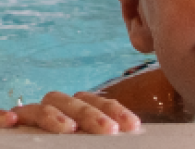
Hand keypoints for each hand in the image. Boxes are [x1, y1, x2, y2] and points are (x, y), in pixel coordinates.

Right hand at [0, 91, 141, 133]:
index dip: (115, 111)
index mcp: (76, 115)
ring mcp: (32, 120)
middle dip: (92, 113)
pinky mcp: (9, 130)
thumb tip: (128, 136)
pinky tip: (11, 120)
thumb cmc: (66, 147)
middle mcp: (56, 113)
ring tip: (68, 129)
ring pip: (44, 106)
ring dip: (56, 115)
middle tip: (108, 129)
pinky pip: (6, 116)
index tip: (132, 126)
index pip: (97, 104)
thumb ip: (99, 142)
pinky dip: (5, 115)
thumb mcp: (86, 148)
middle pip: (73, 101)